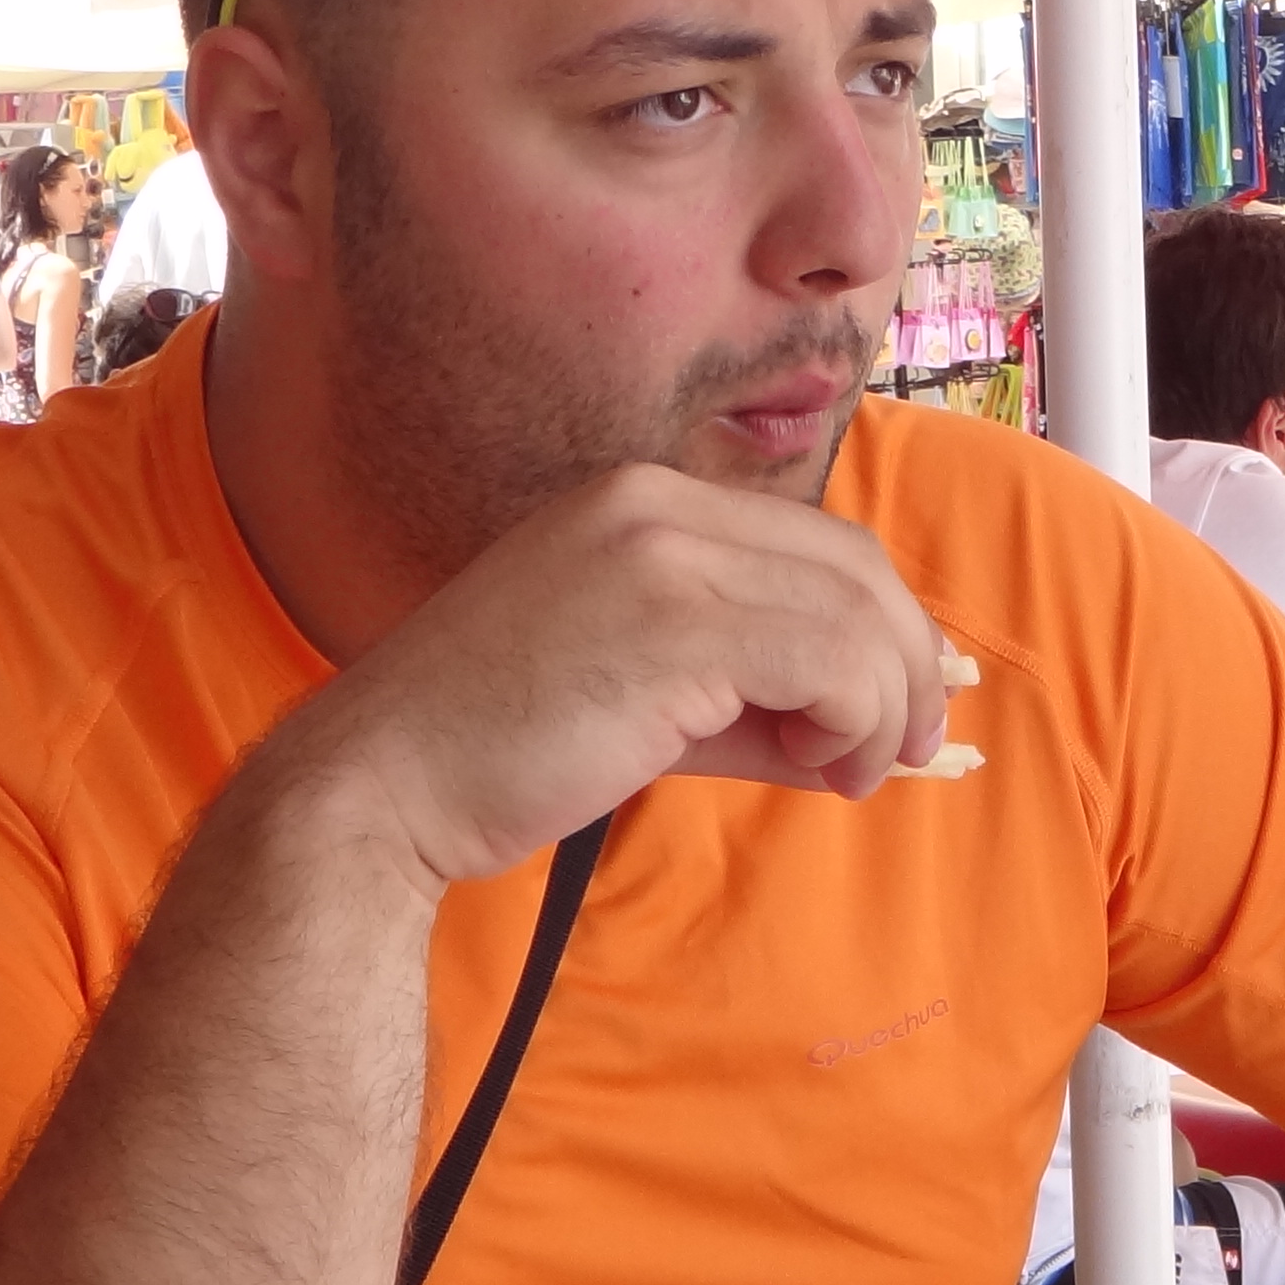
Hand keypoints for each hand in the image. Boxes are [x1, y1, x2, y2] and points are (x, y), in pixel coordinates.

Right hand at [270, 462, 950, 890]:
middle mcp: (656, 503)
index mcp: (643, 498)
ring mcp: (662, 553)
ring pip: (856, 614)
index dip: (880, 625)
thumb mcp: (649, 697)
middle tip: (903, 747)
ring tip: (847, 771)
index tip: (892, 709)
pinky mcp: (673, 624)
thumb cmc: (500, 752)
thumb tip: (875, 731)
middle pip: (853, 566)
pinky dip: (858, 721)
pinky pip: (832, 662)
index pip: (815, 542)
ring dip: (883, 704)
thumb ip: (757, 697)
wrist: (379, 785)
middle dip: (905, 661)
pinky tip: (825, 770)